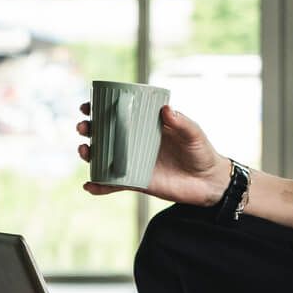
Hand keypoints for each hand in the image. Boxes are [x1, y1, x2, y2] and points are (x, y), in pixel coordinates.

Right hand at [76, 102, 228, 207]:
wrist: (209, 183)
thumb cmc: (202, 152)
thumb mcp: (194, 135)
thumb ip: (182, 123)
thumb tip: (166, 109)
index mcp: (146, 125)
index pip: (119, 114)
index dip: (100, 109)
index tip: (87, 106)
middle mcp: (136, 142)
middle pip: (105, 134)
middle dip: (88, 130)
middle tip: (83, 128)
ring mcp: (134, 162)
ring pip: (103, 157)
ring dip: (89, 154)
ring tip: (84, 151)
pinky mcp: (136, 182)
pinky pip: (113, 184)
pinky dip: (99, 186)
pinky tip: (89, 186)